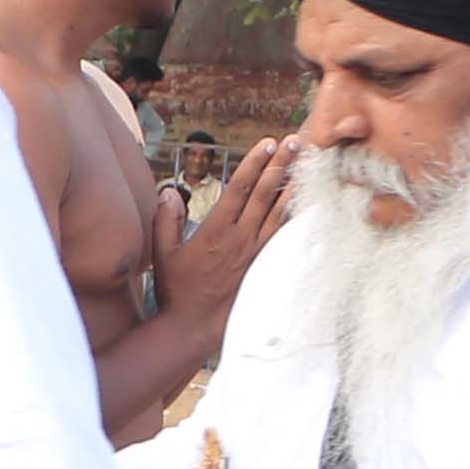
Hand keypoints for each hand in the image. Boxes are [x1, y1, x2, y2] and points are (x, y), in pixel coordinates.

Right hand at [167, 136, 296, 302]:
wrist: (194, 326)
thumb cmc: (177, 290)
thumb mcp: (162, 253)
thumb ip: (166, 219)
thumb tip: (170, 191)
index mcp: (215, 230)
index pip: (240, 187)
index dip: (255, 163)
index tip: (266, 144)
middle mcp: (240, 237)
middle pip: (266, 193)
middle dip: (280, 164)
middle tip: (294, 142)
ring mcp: (257, 252)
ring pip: (280, 211)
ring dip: (293, 184)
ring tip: (306, 163)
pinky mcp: (266, 265)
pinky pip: (285, 234)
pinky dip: (297, 215)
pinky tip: (307, 202)